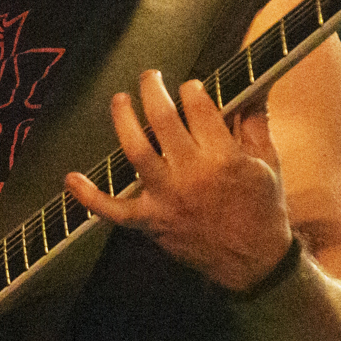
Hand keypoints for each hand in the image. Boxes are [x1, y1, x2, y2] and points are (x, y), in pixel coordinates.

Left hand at [64, 70, 295, 292]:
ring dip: (123, 120)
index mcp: (224, 157)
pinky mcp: (151, 221)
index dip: (191, 89)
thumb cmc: (263, 209)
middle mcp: (192, 173)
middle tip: (150, 78)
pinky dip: (90, 196)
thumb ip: (256, 123)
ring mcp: (167, 197)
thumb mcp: (268, 163)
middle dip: (153, 90)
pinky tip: (72, 179)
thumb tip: (253, 88)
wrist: (254, 262)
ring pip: (135, 151)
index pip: (199, 107)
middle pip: (163, 119)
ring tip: (121, 100)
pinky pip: (114, 210)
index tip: (189, 86)